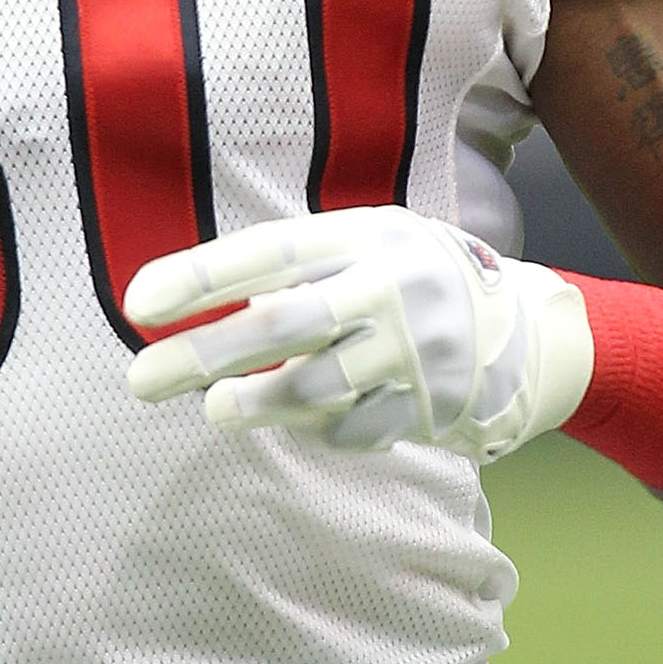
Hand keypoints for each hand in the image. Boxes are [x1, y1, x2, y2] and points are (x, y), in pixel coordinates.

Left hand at [122, 208, 594, 462]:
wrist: (525, 328)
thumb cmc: (408, 279)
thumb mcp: (365, 246)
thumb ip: (292, 272)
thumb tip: (189, 309)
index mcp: (365, 235)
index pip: (267, 253)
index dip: (200, 277)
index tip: (137, 303)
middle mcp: (390, 287)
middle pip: (283, 324)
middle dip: (204, 354)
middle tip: (140, 380)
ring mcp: (414, 350)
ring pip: (317, 385)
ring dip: (259, 401)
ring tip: (217, 410)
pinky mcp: (431, 405)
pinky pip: (355, 427)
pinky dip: (318, 428)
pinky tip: (303, 419)